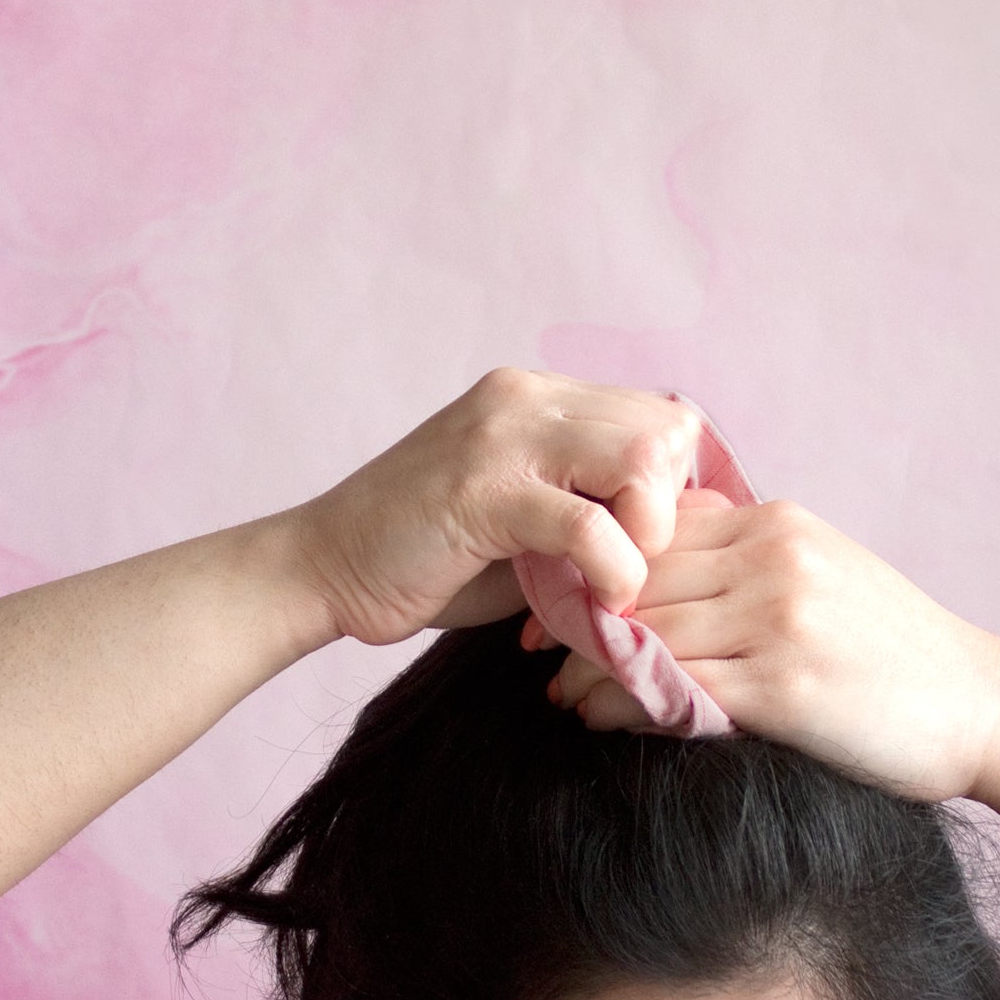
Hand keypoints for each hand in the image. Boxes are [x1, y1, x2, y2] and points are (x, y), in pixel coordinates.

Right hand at [294, 369, 700, 646]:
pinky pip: (589, 522)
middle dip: (668, 510)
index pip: (658, 418)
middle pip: (664, 430)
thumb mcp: (527, 524)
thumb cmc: (427, 561)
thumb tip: (675, 544)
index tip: (643, 548)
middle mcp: (526, 398)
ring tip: (614, 582)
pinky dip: (613, 571)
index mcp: (538, 398)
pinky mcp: (483, 490)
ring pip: (640, 458)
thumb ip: (591, 512)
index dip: (671, 490)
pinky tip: (597, 602)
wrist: (325, 570)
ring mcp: (503, 436)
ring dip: (647, 533)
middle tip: (631, 567)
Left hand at [549, 498, 999, 803]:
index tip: (552, 593)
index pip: (658, 531)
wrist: (981, 707)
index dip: (596, 562)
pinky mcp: (783, 686)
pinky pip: (675, 689)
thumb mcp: (823, 579)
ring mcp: (777, 620)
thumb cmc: (897, 655)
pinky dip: (622, 702)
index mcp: (777, 526)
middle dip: (577, 611)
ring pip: (648, 632)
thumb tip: (662, 568)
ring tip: (556, 690)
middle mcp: (773, 559)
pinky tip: (593, 715)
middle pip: (641, 575)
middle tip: (530, 643)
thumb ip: (747, 566)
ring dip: (588, 664)